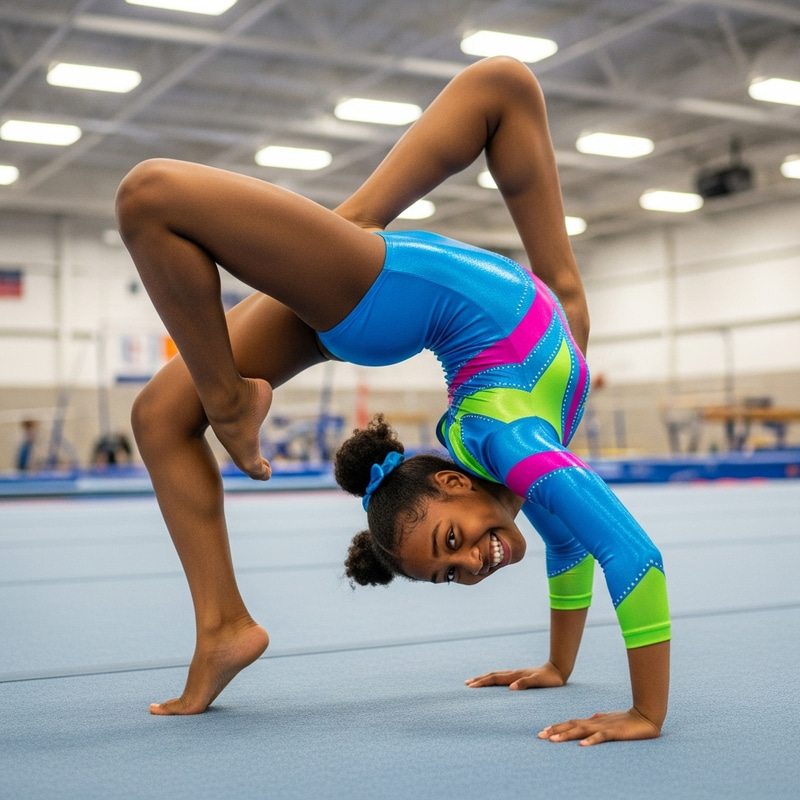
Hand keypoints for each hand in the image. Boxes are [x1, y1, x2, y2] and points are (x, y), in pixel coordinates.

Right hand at [465, 661, 566, 689]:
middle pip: (492, 675)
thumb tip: (511, 688)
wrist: (558, 670)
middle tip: (466, 683)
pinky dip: (493, 679)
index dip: (482, 682)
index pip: (495, 679)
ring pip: (496, 675)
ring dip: (485, 678)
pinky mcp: (519, 676)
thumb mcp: (539, 682)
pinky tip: (493, 682)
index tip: (471, 686)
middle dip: (479, 679)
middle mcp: (514, 674)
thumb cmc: (550, 679)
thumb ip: (525, 684)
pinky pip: (502, 677)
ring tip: (475, 681)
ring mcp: (516, 674)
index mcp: (516, 676)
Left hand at [538, 708, 661, 745]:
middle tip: (540, 736)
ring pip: (581, 730)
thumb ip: (599, 719)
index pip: (571, 723)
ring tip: (553, 740)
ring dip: (566, 735)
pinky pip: (600, 737)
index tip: (544, 731)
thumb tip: (591, 718)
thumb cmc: (627, 719)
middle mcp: (595, 722)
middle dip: (555, 731)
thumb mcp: (609, 720)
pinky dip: (590, 740)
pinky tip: (581, 745)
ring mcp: (604, 727)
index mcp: (593, 721)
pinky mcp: (614, 732)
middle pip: (571, 725)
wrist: (646, 716)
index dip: (557, 726)